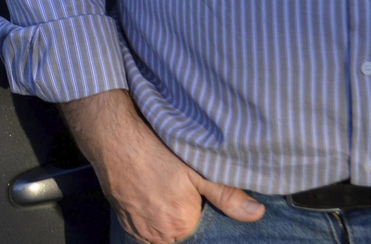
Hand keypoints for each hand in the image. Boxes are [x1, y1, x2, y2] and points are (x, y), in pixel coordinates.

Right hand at [60, 89, 263, 243]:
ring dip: (167, 218)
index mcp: (181, 224)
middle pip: (181, 232)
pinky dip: (150, 216)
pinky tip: (152, 193)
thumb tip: (257, 214)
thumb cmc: (155, 149)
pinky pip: (144, 228)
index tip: (200, 194)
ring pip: (162, 232)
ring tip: (167, 190)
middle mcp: (159, 234)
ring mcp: (139, 228)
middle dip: (185, 216)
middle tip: (183, 188)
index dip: (203, 211)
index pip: (202, 229)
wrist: (113, 137)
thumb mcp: (197, 168)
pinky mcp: (124, 220)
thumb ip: (228, 195)